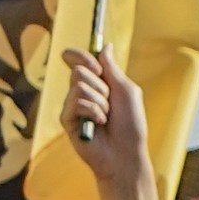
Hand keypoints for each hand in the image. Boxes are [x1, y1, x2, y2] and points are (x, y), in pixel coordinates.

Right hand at [65, 50, 153, 199]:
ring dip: (100, 101)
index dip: (81, 56)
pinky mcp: (67, 119)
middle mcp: (82, 92)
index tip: (96, 66)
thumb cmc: (131, 124)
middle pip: (79, 70)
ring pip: (79, 85)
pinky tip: (99, 124)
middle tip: (109, 102)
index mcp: (97, 83)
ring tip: (106, 117)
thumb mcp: (126, 91)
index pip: (78, 60)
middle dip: (100, 85)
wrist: (125, 153)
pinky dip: (93, 111)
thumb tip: (105, 46)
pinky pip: (76, 101)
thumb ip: (112, 68)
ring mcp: (73, 105)